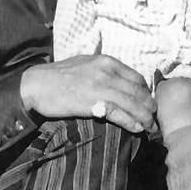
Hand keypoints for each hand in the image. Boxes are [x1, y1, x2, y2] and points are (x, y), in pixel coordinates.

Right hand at [20, 54, 155, 132]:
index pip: (137, 77)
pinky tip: (136, 128)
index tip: (149, 103)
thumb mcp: (86, 64)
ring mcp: (101, 87)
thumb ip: (105, 70)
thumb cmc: (59, 76)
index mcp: (107, 62)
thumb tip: (121, 81)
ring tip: (149, 126)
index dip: (146, 92)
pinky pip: (118, 113)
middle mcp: (108, 72)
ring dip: (144, 116)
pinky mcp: (92, 102)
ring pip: (132, 103)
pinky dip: (130, 121)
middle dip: (150, 105)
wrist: (36, 85)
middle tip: (154, 117)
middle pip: (138, 91)